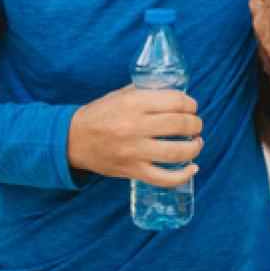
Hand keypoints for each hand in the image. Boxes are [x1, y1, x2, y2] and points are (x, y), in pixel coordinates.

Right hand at [66, 85, 202, 185]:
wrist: (73, 140)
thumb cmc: (100, 114)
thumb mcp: (121, 95)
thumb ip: (147, 92)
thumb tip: (177, 93)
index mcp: (133, 103)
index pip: (175, 101)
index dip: (190, 104)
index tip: (192, 107)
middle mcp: (134, 126)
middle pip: (180, 125)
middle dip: (195, 124)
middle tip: (196, 125)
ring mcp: (134, 151)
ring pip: (177, 152)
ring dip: (195, 147)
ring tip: (197, 143)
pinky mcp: (132, 170)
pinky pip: (164, 178)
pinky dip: (183, 175)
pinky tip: (193, 168)